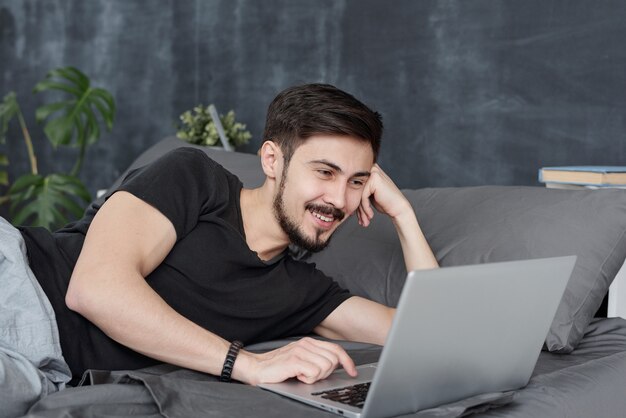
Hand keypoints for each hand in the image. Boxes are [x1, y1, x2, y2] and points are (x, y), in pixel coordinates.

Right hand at [234, 337, 356, 385]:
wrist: (256, 368)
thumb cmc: (278, 367)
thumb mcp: (301, 360)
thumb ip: (317, 358)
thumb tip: (336, 365)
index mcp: (310, 342)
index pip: (336, 349)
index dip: (347, 361)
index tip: (352, 372)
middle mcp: (306, 344)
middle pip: (333, 360)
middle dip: (325, 373)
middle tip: (310, 376)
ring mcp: (300, 351)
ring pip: (325, 367)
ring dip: (315, 377)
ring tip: (302, 375)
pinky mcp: (294, 360)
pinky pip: (314, 372)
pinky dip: (307, 379)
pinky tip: (297, 376)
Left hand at [357, 164, 412, 226]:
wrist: (399, 207)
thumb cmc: (384, 202)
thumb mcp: (369, 195)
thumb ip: (358, 192)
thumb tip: (342, 196)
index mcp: (368, 172)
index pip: (354, 188)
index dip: (354, 203)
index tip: (355, 216)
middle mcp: (371, 169)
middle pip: (356, 191)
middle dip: (358, 209)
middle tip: (361, 221)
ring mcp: (373, 173)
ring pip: (358, 195)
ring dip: (361, 211)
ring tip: (365, 221)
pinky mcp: (374, 180)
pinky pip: (363, 197)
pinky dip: (366, 208)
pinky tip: (371, 216)